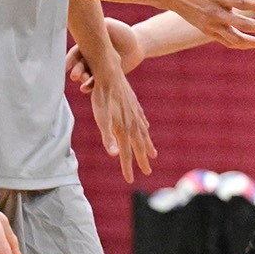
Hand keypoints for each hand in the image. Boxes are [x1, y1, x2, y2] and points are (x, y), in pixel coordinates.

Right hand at [67, 18, 143, 90]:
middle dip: (76, 70)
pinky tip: (86, 88)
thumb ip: (100, 26)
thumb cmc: (123, 32)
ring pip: (86, 75)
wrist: (137, 45)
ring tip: (83, 81)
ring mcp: (97, 68)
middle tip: (75, 76)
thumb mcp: (110, 26)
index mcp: (88, 45)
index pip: (76, 53)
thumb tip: (87, 24)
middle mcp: (90, 57)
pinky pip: (97, 83)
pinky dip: (90, 86)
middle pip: (80, 65)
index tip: (66, 65)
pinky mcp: (106, 77)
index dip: (70, 59)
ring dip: (83, 79)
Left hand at [88, 66, 156, 182]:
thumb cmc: (101, 96)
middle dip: (142, 160)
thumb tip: (113, 154)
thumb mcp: (101, 118)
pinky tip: (146, 128)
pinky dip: (145, 128)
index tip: (131, 180)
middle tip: (148, 172)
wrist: (109, 72)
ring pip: (143, 133)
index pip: (125, 153)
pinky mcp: (133, 105)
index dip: (128, 167)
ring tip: (153, 154)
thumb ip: (108, 137)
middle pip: (138, 146)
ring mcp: (134, 113)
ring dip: (147, 145)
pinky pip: (142, 120)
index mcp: (123, 129)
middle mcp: (132, 123)